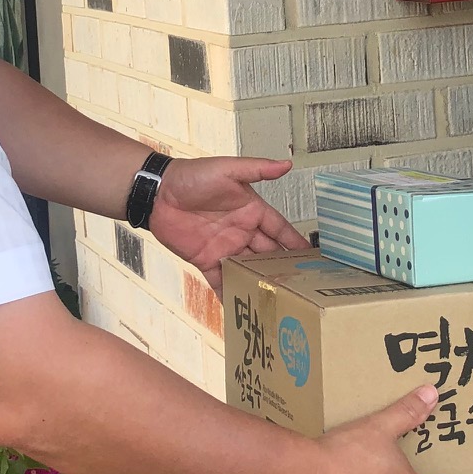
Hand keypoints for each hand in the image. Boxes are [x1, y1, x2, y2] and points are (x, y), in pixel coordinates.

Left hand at [152, 157, 307, 289]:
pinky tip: (243, 309)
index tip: (315, 258)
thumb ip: (257, 169)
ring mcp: (224, 247)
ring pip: (248, 269)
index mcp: (251, 210)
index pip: (280, 229)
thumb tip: (287, 164)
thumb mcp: (227, 169)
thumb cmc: (192, 175)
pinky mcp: (206, 260)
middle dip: (283, 269)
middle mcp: (242, 231)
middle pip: (268, 254)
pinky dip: (232, 293)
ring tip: (279, 302)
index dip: (296, 243)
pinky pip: (222, 280)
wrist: (157, 193)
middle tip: (302, 287)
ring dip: (261, 283)